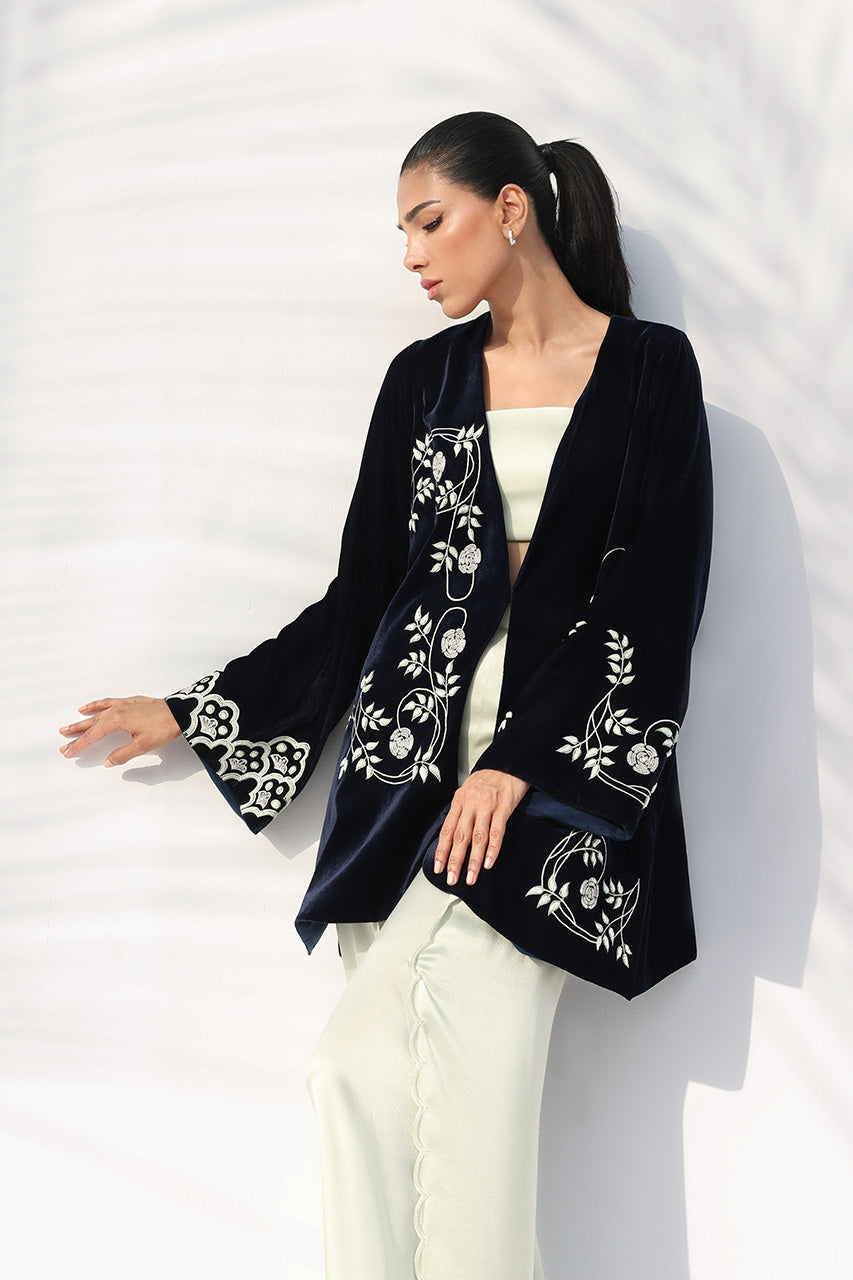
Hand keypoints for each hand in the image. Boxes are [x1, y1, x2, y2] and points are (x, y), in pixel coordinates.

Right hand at [59, 696, 181, 766]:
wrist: (179, 712)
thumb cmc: (163, 728)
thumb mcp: (142, 746)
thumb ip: (122, 754)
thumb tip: (107, 761)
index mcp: (116, 721)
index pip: (93, 736)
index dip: (79, 745)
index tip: (68, 752)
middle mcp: (116, 710)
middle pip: (91, 725)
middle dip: (76, 735)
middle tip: (62, 742)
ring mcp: (122, 704)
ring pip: (96, 713)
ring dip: (82, 720)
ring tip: (68, 726)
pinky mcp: (129, 702)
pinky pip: (106, 702)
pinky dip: (95, 705)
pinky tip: (87, 707)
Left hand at [433, 768, 529, 887]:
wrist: (509, 764)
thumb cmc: (488, 780)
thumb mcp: (468, 792)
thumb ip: (461, 812)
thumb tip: (452, 837)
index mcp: (459, 800)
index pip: (447, 830)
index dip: (442, 850)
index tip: (438, 868)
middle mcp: (471, 803)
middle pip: (460, 836)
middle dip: (455, 860)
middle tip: (451, 879)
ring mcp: (487, 805)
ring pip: (478, 837)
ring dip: (474, 860)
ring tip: (471, 877)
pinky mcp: (504, 807)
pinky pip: (497, 831)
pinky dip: (493, 849)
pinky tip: (489, 863)